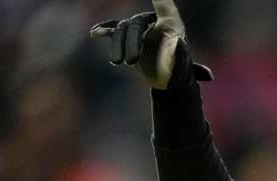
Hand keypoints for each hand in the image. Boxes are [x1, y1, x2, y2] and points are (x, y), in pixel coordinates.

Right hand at [89, 0, 212, 89]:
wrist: (168, 78)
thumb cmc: (178, 69)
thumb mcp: (181, 63)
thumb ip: (180, 52)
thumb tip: (177, 41)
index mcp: (170, 23)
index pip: (164, 5)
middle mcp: (153, 21)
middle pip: (136, 24)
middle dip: (132, 42)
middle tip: (132, 61)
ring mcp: (139, 28)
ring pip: (122, 29)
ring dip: (117, 45)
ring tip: (117, 62)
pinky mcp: (128, 37)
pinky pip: (114, 30)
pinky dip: (104, 30)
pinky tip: (95, 33)